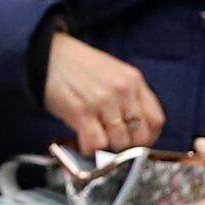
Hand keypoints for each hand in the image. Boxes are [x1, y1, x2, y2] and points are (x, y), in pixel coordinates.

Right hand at [40, 32, 165, 155]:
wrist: (48, 54)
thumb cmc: (78, 66)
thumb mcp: (113, 74)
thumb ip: (127, 97)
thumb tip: (130, 129)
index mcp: (133, 81)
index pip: (156, 120)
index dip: (148, 138)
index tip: (136, 143)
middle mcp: (122, 91)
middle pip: (140, 136)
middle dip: (127, 147)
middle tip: (113, 146)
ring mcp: (103, 101)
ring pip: (119, 143)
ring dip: (107, 150)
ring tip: (96, 143)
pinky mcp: (81, 111)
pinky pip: (95, 143)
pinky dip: (90, 150)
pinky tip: (83, 143)